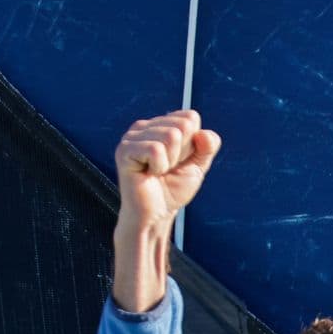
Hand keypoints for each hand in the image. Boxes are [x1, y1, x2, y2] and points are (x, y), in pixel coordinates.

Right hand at [110, 111, 220, 310]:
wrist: (156, 216)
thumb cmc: (173, 190)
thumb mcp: (197, 166)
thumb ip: (207, 146)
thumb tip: (203, 134)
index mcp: (160, 125)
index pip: (190, 117)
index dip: (192, 144)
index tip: (179, 161)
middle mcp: (143, 126)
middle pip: (181, 125)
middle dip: (182, 153)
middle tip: (167, 169)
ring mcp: (131, 137)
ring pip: (170, 136)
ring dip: (170, 161)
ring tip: (157, 173)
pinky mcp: (124, 150)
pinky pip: (156, 149)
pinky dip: (159, 167)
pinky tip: (148, 174)